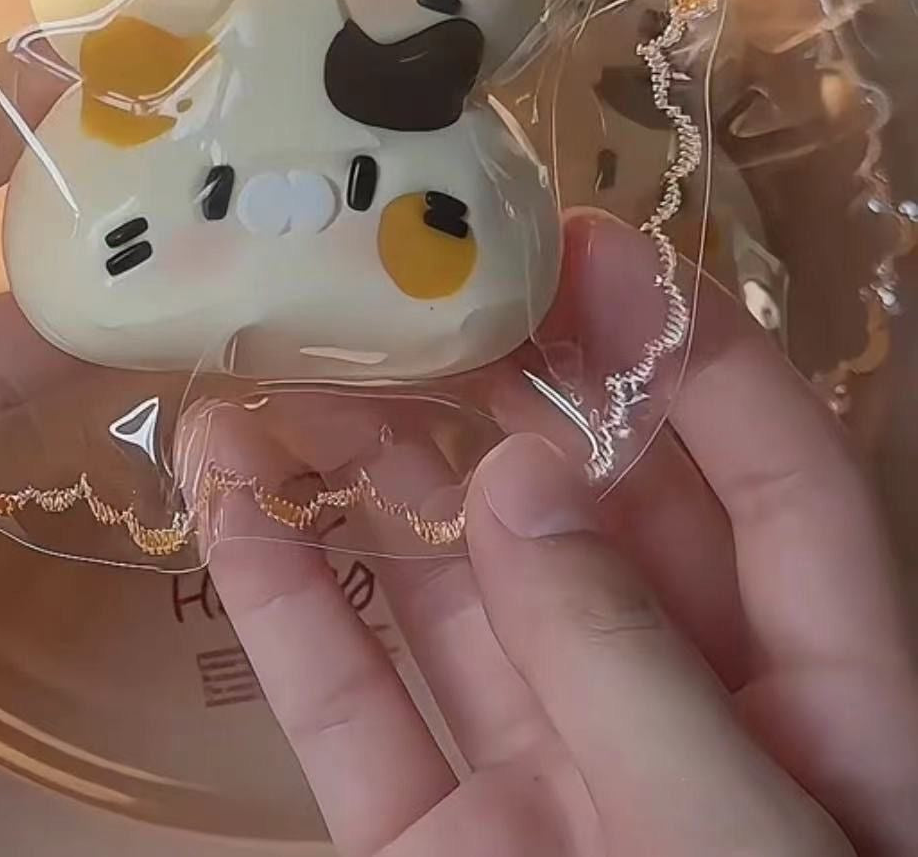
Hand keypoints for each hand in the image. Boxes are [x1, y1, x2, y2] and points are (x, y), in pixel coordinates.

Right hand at [206, 213, 917, 855]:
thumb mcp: (736, 853)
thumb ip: (636, 673)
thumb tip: (529, 483)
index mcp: (824, 709)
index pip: (769, 481)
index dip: (687, 352)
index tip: (585, 252)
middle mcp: (673, 713)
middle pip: (589, 508)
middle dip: (501, 387)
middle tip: (406, 283)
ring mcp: (538, 774)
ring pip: (447, 583)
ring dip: (365, 465)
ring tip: (285, 353)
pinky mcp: (426, 841)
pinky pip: (347, 697)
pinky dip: (284, 592)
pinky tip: (224, 486)